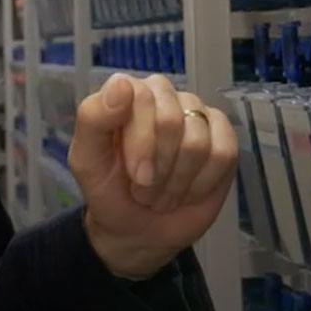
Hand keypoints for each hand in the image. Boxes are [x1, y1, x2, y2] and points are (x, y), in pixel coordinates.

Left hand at [67, 73, 237, 279]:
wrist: (137, 227)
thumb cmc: (108, 188)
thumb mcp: (86, 159)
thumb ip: (94, 118)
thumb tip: (122, 83)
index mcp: (124, 91)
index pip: (140, 97)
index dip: (141, 143)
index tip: (136, 176)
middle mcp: (160, 94)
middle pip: (170, 119)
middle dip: (158, 167)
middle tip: (145, 189)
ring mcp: (194, 112)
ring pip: (198, 140)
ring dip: (178, 179)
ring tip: (162, 193)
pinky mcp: (222, 136)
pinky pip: (225, 152)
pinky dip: (204, 182)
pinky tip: (188, 191)